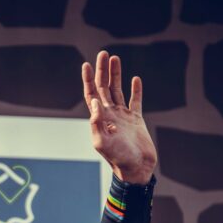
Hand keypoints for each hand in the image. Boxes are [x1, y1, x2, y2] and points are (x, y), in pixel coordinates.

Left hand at [82, 51, 156, 184]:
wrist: (136, 168)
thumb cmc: (118, 158)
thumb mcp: (102, 142)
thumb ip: (96, 122)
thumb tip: (94, 101)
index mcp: (99, 119)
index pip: (91, 94)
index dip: (88, 80)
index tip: (85, 64)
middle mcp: (109, 115)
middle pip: (104, 88)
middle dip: (102, 71)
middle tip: (103, 53)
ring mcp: (123, 116)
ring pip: (118, 91)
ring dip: (116, 75)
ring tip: (115, 59)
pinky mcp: (136, 120)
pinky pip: (135, 101)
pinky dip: (135, 90)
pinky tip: (135, 79)